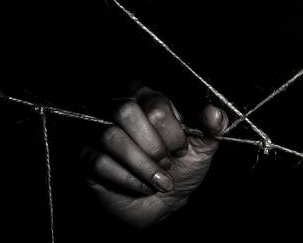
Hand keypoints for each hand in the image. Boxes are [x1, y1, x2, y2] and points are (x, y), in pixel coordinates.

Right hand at [80, 82, 229, 228]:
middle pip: (125, 111)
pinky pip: (100, 162)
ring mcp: (99, 131)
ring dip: (142, 166)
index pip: (154, 101)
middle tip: (167, 163)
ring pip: (112, 137)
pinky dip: (128, 180)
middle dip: (153, 146)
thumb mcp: (202, 148)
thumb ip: (212, 128)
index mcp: (148, 98)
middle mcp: (119, 108)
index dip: (172, 130)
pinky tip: (142, 188)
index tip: (182, 148)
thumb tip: (215, 114)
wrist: (162, 203)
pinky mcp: (87, 156)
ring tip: (159, 180)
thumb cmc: (180, 169)